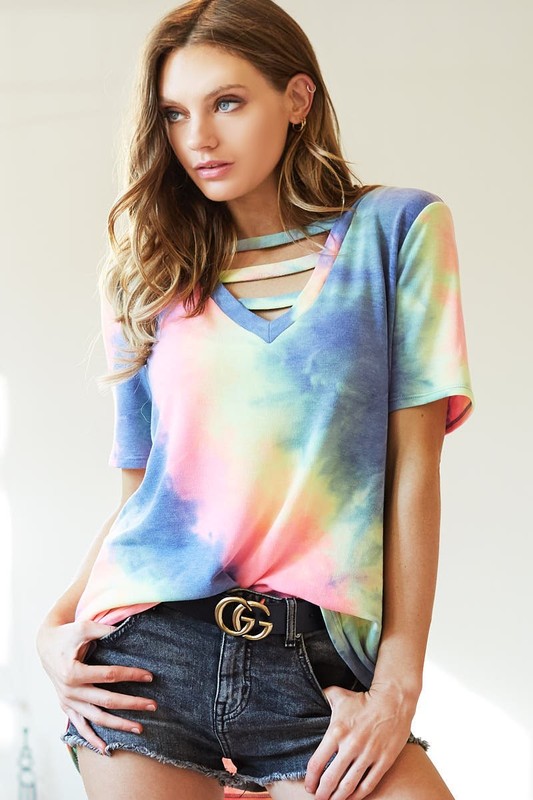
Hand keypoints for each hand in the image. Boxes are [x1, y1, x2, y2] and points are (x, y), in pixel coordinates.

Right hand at [37, 618, 156, 753]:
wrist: (46, 645)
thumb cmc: (68, 635)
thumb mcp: (84, 627)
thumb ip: (105, 630)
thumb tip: (129, 629)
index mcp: (73, 672)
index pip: (110, 676)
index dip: (131, 675)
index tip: (150, 676)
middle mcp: (70, 691)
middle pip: (106, 701)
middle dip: (132, 704)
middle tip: (153, 706)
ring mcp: (68, 702)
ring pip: (96, 718)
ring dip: (118, 725)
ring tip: (139, 729)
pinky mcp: (66, 707)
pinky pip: (80, 727)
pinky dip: (92, 740)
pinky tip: (106, 750)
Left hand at [305, 680, 415, 798]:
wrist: (393, 701)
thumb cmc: (363, 700)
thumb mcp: (338, 695)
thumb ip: (322, 698)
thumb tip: (309, 697)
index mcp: (336, 731)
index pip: (317, 763)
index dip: (310, 779)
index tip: (309, 786)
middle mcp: (351, 745)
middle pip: (330, 779)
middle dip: (321, 794)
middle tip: (318, 798)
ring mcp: (368, 755)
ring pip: (348, 786)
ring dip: (338, 798)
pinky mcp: (383, 761)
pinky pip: (368, 784)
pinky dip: (357, 796)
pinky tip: (351, 798)